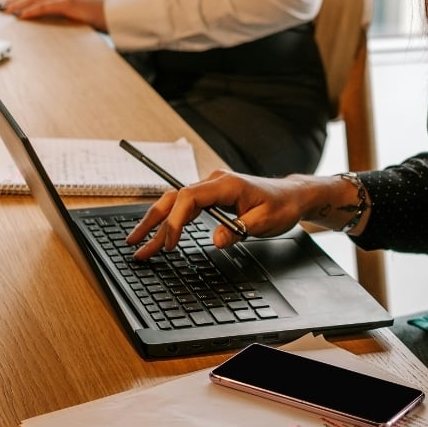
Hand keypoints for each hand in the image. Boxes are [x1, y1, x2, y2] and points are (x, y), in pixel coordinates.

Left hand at [0, 0, 107, 30]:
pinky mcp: (69, 3)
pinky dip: (32, 11)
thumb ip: (61, 11)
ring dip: (19, 4)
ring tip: (6, 11)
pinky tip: (23, 15)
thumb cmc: (97, 15)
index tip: (7, 4)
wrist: (114, 14)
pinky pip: (46, 7)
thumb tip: (47, 17)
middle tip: (0, 8)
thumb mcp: (76, 11)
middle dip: (15, 0)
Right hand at [127, 171, 317, 258]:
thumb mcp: (265, 222)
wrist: (292, 197)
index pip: (189, 198)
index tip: (170, 243)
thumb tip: (216, 240)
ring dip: (157, 222)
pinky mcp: (212, 197)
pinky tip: (159, 233)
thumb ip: (239, 230)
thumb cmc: (281, 206)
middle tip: (135, 243)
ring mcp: (211, 189)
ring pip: (175, 203)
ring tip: (138, 241)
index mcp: (226, 184)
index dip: (175, 220)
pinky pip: (185, 207)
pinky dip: (170, 221)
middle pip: (174, 199)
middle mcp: (214, 183)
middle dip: (152, 221)